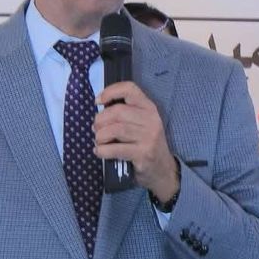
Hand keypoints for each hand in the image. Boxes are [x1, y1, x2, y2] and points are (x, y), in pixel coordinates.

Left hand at [94, 80, 178, 202]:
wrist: (163, 169)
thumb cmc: (146, 143)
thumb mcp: (142, 123)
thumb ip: (126, 113)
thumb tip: (99, 110)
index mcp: (149, 108)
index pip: (130, 89)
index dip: (110, 92)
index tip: (98, 101)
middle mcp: (151, 120)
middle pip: (118, 112)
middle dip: (100, 120)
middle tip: (95, 128)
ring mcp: (148, 137)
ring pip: (116, 130)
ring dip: (100, 135)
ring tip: (98, 140)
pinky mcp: (143, 154)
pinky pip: (116, 149)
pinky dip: (102, 150)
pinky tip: (99, 151)